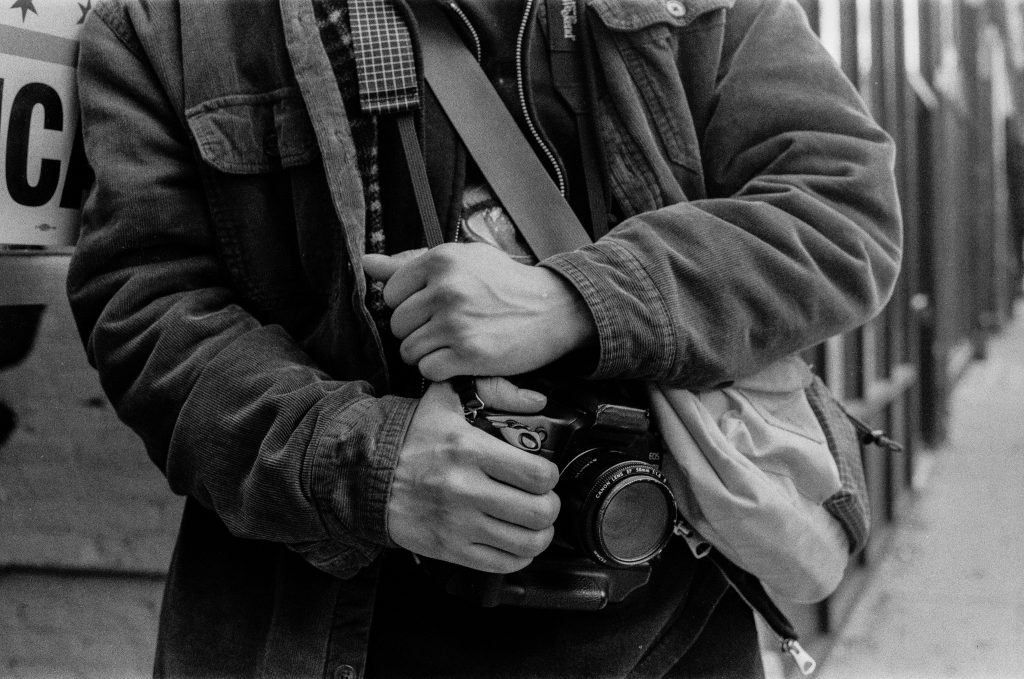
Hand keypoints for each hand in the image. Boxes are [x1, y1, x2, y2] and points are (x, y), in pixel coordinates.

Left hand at [363, 243, 595, 381]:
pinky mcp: (469, 355)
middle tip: (446, 328)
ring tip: (453, 344)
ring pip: (410, 351)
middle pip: (398, 325)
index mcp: (440, 260)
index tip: (432, 307)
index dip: (408, 304)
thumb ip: (409, 262)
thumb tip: (365, 263)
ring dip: (427, 354)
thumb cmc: (504, 283)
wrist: (554, 309)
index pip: (391, 292)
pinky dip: (441, 370)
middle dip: (416, 331)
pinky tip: (461, 358)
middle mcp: (445, 290)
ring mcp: (456, 324)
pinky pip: (428, 371)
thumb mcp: (462, 260)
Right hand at [386, 379, 560, 572]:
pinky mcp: (448, 548)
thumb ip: (496, 390)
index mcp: (469, 449)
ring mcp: (456, 523)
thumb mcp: (448, 398)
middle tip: (543, 499)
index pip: (537, 475)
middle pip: (538, 512)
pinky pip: (501, 564)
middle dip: (550, 507)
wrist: (366, 472)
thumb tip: (537, 401)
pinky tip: (516, 542)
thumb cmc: (411, 435)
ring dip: (540, 534)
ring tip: (535, 523)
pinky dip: (519, 557)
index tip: (543, 474)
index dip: (550, 476)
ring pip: (526, 543)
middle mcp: (465, 489)